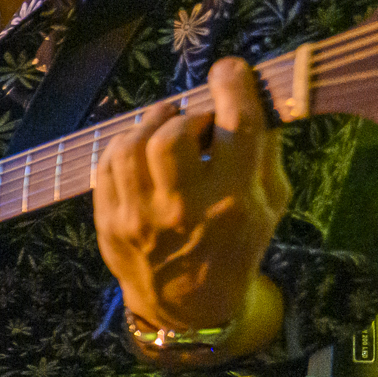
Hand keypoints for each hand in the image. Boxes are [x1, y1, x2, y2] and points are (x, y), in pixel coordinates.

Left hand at [92, 55, 285, 330]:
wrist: (186, 306)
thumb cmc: (236, 248)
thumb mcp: (271, 205)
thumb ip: (264, 152)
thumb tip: (254, 97)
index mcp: (232, 202)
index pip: (233, 128)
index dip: (232, 88)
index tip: (229, 70)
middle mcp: (182, 209)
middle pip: (171, 136)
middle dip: (187, 115)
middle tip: (197, 122)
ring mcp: (137, 217)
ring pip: (131, 146)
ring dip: (151, 124)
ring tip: (168, 127)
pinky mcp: (108, 221)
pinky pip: (106, 165)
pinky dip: (125, 145)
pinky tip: (142, 149)